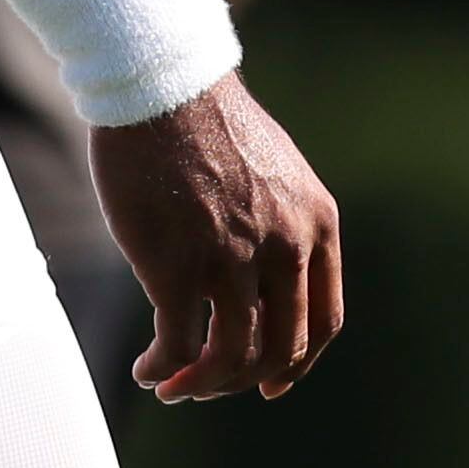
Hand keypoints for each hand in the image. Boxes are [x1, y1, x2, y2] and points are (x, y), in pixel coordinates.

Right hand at [90, 73, 342, 403]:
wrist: (162, 83)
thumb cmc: (207, 121)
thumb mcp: (276, 171)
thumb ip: (282, 224)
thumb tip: (265, 279)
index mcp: (316, 224)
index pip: (323, 323)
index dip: (298, 365)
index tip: (270, 384)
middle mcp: (285, 247)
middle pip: (279, 350)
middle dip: (242, 380)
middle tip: (207, 384)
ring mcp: (232, 260)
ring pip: (229, 358)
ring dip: (200, 384)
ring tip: (171, 384)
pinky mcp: (176, 268)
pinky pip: (178, 346)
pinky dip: (162, 369)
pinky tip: (146, 369)